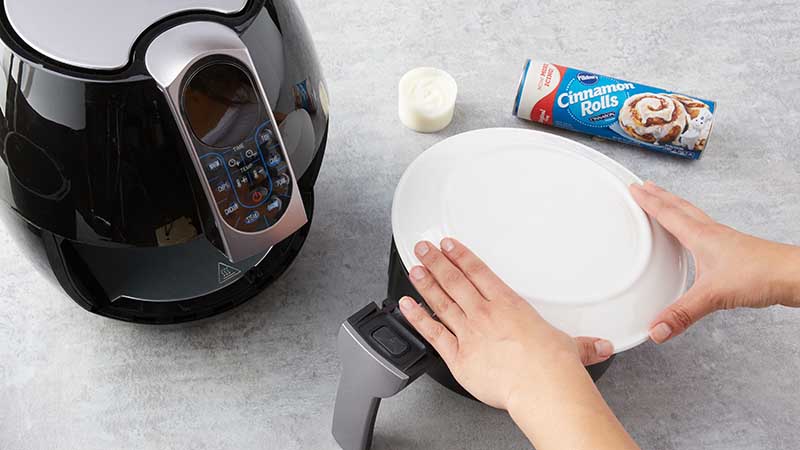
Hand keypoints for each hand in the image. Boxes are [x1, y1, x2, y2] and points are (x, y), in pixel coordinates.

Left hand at [399, 238, 637, 449]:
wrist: (542, 387)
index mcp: (509, 305)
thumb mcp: (572, 348)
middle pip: (454, 281)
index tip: (449, 244)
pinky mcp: (457, 356)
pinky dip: (418, 317)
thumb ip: (583, 346)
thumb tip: (600, 347)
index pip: (479, 272)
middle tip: (422, 247)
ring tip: (414, 267)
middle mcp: (485, 314)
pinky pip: (432, 333)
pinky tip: (406, 305)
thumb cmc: (554, 367)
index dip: (461, 256)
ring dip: (425, 282)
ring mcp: (468, 333)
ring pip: (441, 301)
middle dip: (437, 261)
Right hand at [630, 181, 799, 343]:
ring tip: (666, 203)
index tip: (634, 189)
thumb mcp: (713, 296)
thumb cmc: (761, 275)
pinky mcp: (735, 250)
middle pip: (680, 207)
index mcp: (701, 236)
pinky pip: (706, 229)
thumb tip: (656, 329)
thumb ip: (682, 314)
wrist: (794, 276)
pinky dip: (693, 224)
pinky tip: (695, 237)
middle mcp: (712, 233)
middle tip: (646, 186)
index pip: (668, 213)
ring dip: (676, 206)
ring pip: (694, 216)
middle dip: (660, 196)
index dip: (648, 200)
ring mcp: (724, 240)